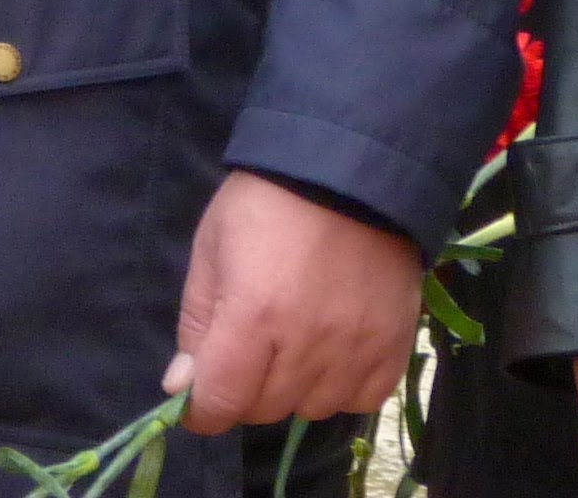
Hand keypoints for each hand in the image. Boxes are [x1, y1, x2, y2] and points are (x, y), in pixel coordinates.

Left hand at [161, 170, 423, 435]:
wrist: (351, 166)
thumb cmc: (268, 202)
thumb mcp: (212, 248)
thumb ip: (196, 324)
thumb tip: (183, 388)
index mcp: (252, 316)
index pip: (220, 404)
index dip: (203, 408)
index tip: (203, 393)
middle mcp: (306, 344)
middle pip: (264, 411)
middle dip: (247, 387)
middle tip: (254, 342)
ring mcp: (355, 349)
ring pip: (312, 409)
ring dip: (296, 387)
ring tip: (298, 337)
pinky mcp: (394, 346)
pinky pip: (362, 400)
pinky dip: (343, 385)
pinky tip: (335, 347)